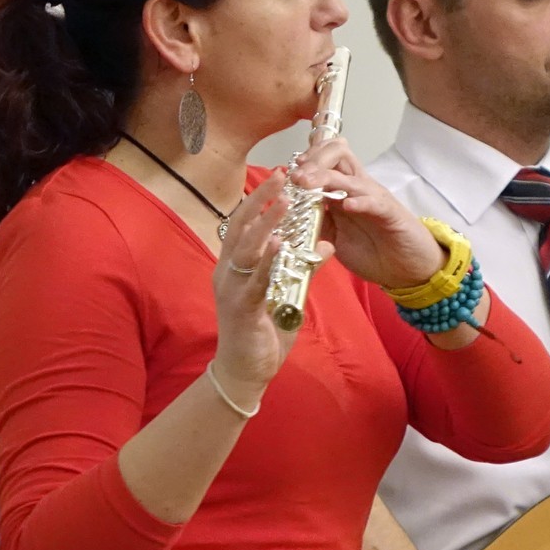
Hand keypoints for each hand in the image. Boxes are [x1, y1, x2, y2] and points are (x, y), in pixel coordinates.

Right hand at [209, 171, 328, 400]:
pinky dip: (267, 261)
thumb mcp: (283, 293)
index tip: (278, 177)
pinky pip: (255, 281)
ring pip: (246, 249)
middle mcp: (226, 273)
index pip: (242, 224)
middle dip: (261, 201)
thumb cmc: (261, 332)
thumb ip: (300, 268)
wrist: (245, 371)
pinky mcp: (241, 309)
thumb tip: (322, 242)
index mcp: (232, 266)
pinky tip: (281, 245)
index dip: (258, 200)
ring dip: (266, 224)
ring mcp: (231, 290)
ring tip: (284, 203)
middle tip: (281, 177)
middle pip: (240, 227)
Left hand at [289, 139, 442, 287]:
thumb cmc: (375, 251)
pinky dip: (360, 202)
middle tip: (296, 175)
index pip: (328, 158)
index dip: (307, 158)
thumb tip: (291, 215)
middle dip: (314, 159)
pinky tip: (346, 206)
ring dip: (326, 177)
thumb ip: (318, 222)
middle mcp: (360, 188)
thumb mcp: (336, 238)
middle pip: (339, 154)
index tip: (290, 170)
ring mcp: (376, 200)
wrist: (409, 269)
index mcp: (346, 190)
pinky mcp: (391, 216)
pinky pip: (375, 203)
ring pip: (351, 176)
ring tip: (307, 183)